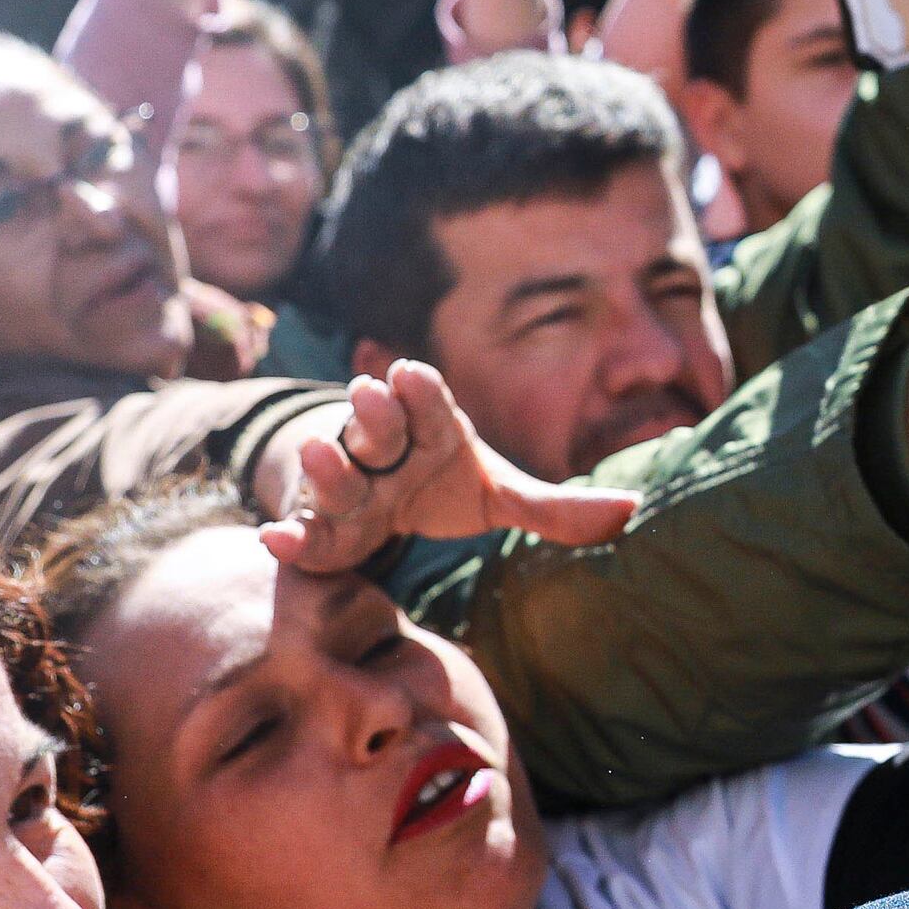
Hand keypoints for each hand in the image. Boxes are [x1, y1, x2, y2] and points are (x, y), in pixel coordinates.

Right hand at [259, 361, 639, 571]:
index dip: (422, 391)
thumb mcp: (496, 493)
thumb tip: (634, 511)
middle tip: (371, 392)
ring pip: (337, 473)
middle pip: (378, 428)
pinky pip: (305, 531)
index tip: (411, 372)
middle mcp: (383, 448)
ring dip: (329, 464)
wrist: (376, 501)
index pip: (429, 403)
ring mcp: (348, 486)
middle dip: (376, 413)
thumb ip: (554, 508)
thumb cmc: (439, 483)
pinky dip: (289, 534)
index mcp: (429, 429)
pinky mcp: (321, 527)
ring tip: (320, 453)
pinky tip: (274, 537)